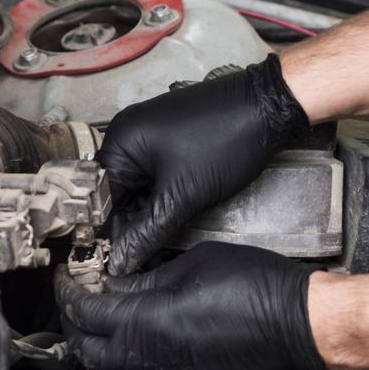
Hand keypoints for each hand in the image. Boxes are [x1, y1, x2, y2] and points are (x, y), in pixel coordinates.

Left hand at [55, 242, 324, 369]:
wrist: (297, 322)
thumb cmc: (256, 286)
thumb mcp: (194, 264)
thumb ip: (148, 278)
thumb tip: (116, 282)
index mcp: (148, 322)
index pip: (87, 313)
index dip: (69, 292)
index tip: (66, 277)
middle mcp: (152, 356)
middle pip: (89, 350)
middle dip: (75, 324)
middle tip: (78, 298)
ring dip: (100, 347)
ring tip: (104, 321)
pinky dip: (129, 367)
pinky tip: (137, 347)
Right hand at [97, 54, 308, 274]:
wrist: (268, 107)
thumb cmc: (225, 140)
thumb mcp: (182, 196)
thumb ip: (147, 232)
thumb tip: (121, 261)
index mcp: (121, 142)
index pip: (100, 198)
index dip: (107, 232)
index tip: (115, 262)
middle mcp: (130, 134)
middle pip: (118, 193)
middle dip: (128, 225)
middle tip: (138, 259)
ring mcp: (152, 135)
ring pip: (140, 187)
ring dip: (147, 213)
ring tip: (156, 242)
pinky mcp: (173, 139)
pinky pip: (157, 176)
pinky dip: (162, 197)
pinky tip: (172, 217)